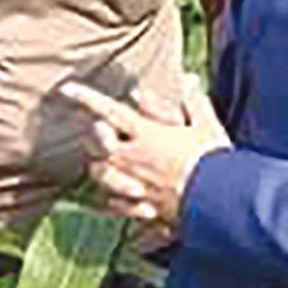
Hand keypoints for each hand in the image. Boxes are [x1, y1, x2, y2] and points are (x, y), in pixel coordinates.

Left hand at [60, 78, 230, 229]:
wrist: (221, 204)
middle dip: (93, 137)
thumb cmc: (214, 161)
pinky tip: (116, 197)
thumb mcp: (207, 126)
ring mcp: (133, 185)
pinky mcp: (139, 208)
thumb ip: (193, 101)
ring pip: (99, 174)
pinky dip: (112, 199)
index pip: (109, 110)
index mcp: (147, 135)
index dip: (86, 98)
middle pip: (96, 145)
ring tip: (107, 163)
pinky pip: (113, 205)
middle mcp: (133, 159)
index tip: (66, 89)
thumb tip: (188, 78)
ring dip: (100, 166)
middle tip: (97, 132)